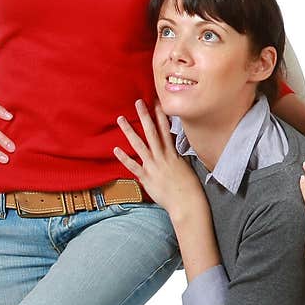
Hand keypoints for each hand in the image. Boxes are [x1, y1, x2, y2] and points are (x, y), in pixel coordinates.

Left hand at [113, 99, 205, 219]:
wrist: (186, 202)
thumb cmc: (188, 186)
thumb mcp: (184, 165)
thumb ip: (176, 155)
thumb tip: (173, 147)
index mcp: (172, 153)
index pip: (166, 129)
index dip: (161, 114)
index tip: (157, 101)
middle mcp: (162, 156)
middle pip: (151, 132)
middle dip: (145, 116)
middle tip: (138, 102)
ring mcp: (153, 166)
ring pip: (139, 145)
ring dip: (129, 131)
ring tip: (121, 119)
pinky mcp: (146, 178)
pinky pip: (133, 166)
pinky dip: (124, 158)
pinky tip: (116, 149)